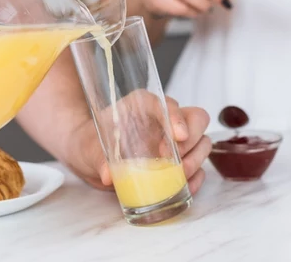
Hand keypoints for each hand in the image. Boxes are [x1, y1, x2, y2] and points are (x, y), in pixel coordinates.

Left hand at [68, 97, 210, 195]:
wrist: (89, 157)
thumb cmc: (90, 143)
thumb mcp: (89, 148)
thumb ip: (98, 158)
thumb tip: (108, 174)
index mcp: (143, 105)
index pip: (167, 103)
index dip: (176, 117)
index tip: (178, 136)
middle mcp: (163, 119)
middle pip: (196, 118)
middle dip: (191, 140)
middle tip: (174, 160)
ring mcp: (172, 140)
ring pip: (201, 141)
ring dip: (195, 159)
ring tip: (179, 175)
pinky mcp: (175, 160)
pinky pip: (197, 165)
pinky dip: (196, 177)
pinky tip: (186, 186)